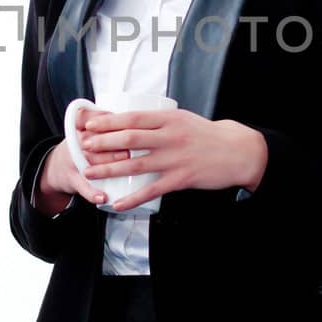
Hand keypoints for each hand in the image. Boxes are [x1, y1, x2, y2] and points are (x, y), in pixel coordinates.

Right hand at [34, 108, 129, 214]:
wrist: (57, 168)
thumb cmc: (82, 145)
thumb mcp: (86, 130)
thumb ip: (107, 123)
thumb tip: (139, 117)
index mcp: (76, 128)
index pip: (85, 117)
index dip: (101, 118)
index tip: (118, 120)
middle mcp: (73, 143)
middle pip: (89, 140)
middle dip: (109, 144)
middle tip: (128, 148)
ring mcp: (72, 162)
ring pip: (88, 162)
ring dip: (106, 165)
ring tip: (124, 165)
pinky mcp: (73, 181)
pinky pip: (83, 187)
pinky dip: (93, 193)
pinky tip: (104, 197)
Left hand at [79, 110, 267, 212]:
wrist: (237, 151)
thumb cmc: (208, 135)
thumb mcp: (183, 119)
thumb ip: (160, 121)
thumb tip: (131, 122)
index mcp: (169, 118)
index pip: (132, 118)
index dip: (108, 121)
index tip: (90, 124)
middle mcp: (170, 136)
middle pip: (130, 139)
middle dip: (103, 143)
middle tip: (84, 147)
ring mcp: (175, 158)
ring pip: (136, 164)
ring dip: (110, 169)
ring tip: (91, 173)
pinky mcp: (182, 178)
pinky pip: (152, 190)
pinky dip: (133, 198)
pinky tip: (118, 203)